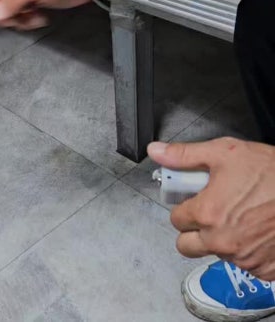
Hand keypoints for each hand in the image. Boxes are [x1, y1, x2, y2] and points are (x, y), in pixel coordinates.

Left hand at [148, 137, 274, 279]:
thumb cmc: (274, 173)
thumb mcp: (226, 152)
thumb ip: (185, 155)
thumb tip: (156, 151)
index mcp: (206, 214)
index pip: (176, 220)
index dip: (185, 208)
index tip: (196, 202)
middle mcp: (221, 241)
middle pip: (187, 245)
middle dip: (193, 232)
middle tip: (210, 215)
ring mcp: (243, 258)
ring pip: (216, 254)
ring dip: (222, 240)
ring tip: (241, 218)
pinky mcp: (264, 269)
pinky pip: (245, 265)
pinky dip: (248, 252)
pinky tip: (257, 232)